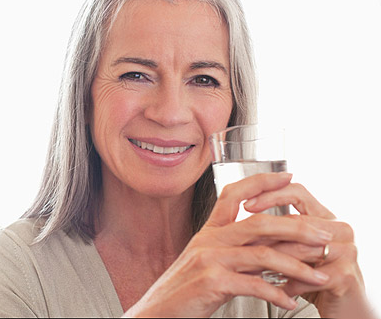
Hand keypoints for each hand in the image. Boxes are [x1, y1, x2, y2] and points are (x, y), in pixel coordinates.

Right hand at [125, 173, 331, 317]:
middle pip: (259, 222)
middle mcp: (208, 241)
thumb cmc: (183, 292)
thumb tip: (271, 251)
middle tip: (324, 235)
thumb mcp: (207, 265)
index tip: (287, 176)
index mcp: (208, 232)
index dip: (261, 181)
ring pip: (263, 254)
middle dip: (298, 227)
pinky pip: (254, 284)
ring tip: (318, 276)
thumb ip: (236, 253)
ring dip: (297, 266)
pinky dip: (277, 294)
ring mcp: (209, 260)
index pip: (234, 194)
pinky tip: (290, 301)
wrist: (156, 313)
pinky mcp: (211, 282)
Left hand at [243, 181, 372, 318]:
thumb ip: (279, 231)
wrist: (345, 307)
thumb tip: (241, 218)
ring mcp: (346, 251)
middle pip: (296, 222)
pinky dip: (287, 283)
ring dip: (273, 259)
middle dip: (265, 233)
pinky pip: (308, 276)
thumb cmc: (315, 275)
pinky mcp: (345, 276)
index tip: (247, 205)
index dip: (271, 195)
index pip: (297, 192)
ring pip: (300, 249)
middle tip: (242, 240)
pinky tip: (274, 289)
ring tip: (251, 266)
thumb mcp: (295, 248)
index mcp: (324, 217)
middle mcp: (338, 229)